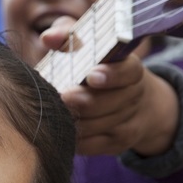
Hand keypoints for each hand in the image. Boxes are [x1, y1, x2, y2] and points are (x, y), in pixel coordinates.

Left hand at [41, 17, 177, 156]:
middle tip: (64, 97)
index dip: (112, 75)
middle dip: (85, 102)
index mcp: (131, 69)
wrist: (133, 105)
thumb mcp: (88, 46)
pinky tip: (60, 129)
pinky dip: (74, 139)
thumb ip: (69, 37)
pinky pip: (91, 145)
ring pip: (97, 126)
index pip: (128, 72)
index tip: (92, 75)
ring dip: (74, 121)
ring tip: (54, 112)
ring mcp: (128, 122)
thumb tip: (48, 37)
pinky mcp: (117, 144)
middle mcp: (133, 96)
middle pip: (108, 103)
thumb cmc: (97, 68)